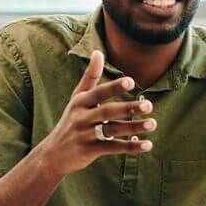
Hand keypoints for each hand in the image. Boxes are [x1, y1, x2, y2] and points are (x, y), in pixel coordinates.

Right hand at [37, 50, 155, 178]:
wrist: (52, 154)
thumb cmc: (70, 121)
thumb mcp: (77, 98)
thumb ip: (90, 77)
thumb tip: (98, 52)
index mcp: (80, 102)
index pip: (99, 93)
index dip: (114, 87)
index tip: (131, 82)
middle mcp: (82, 117)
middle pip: (108, 112)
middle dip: (128, 108)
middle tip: (149, 105)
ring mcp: (85, 135)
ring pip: (112, 130)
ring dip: (134, 127)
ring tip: (152, 123)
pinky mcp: (90, 151)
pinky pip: (113, 148)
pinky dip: (130, 147)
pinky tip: (147, 144)